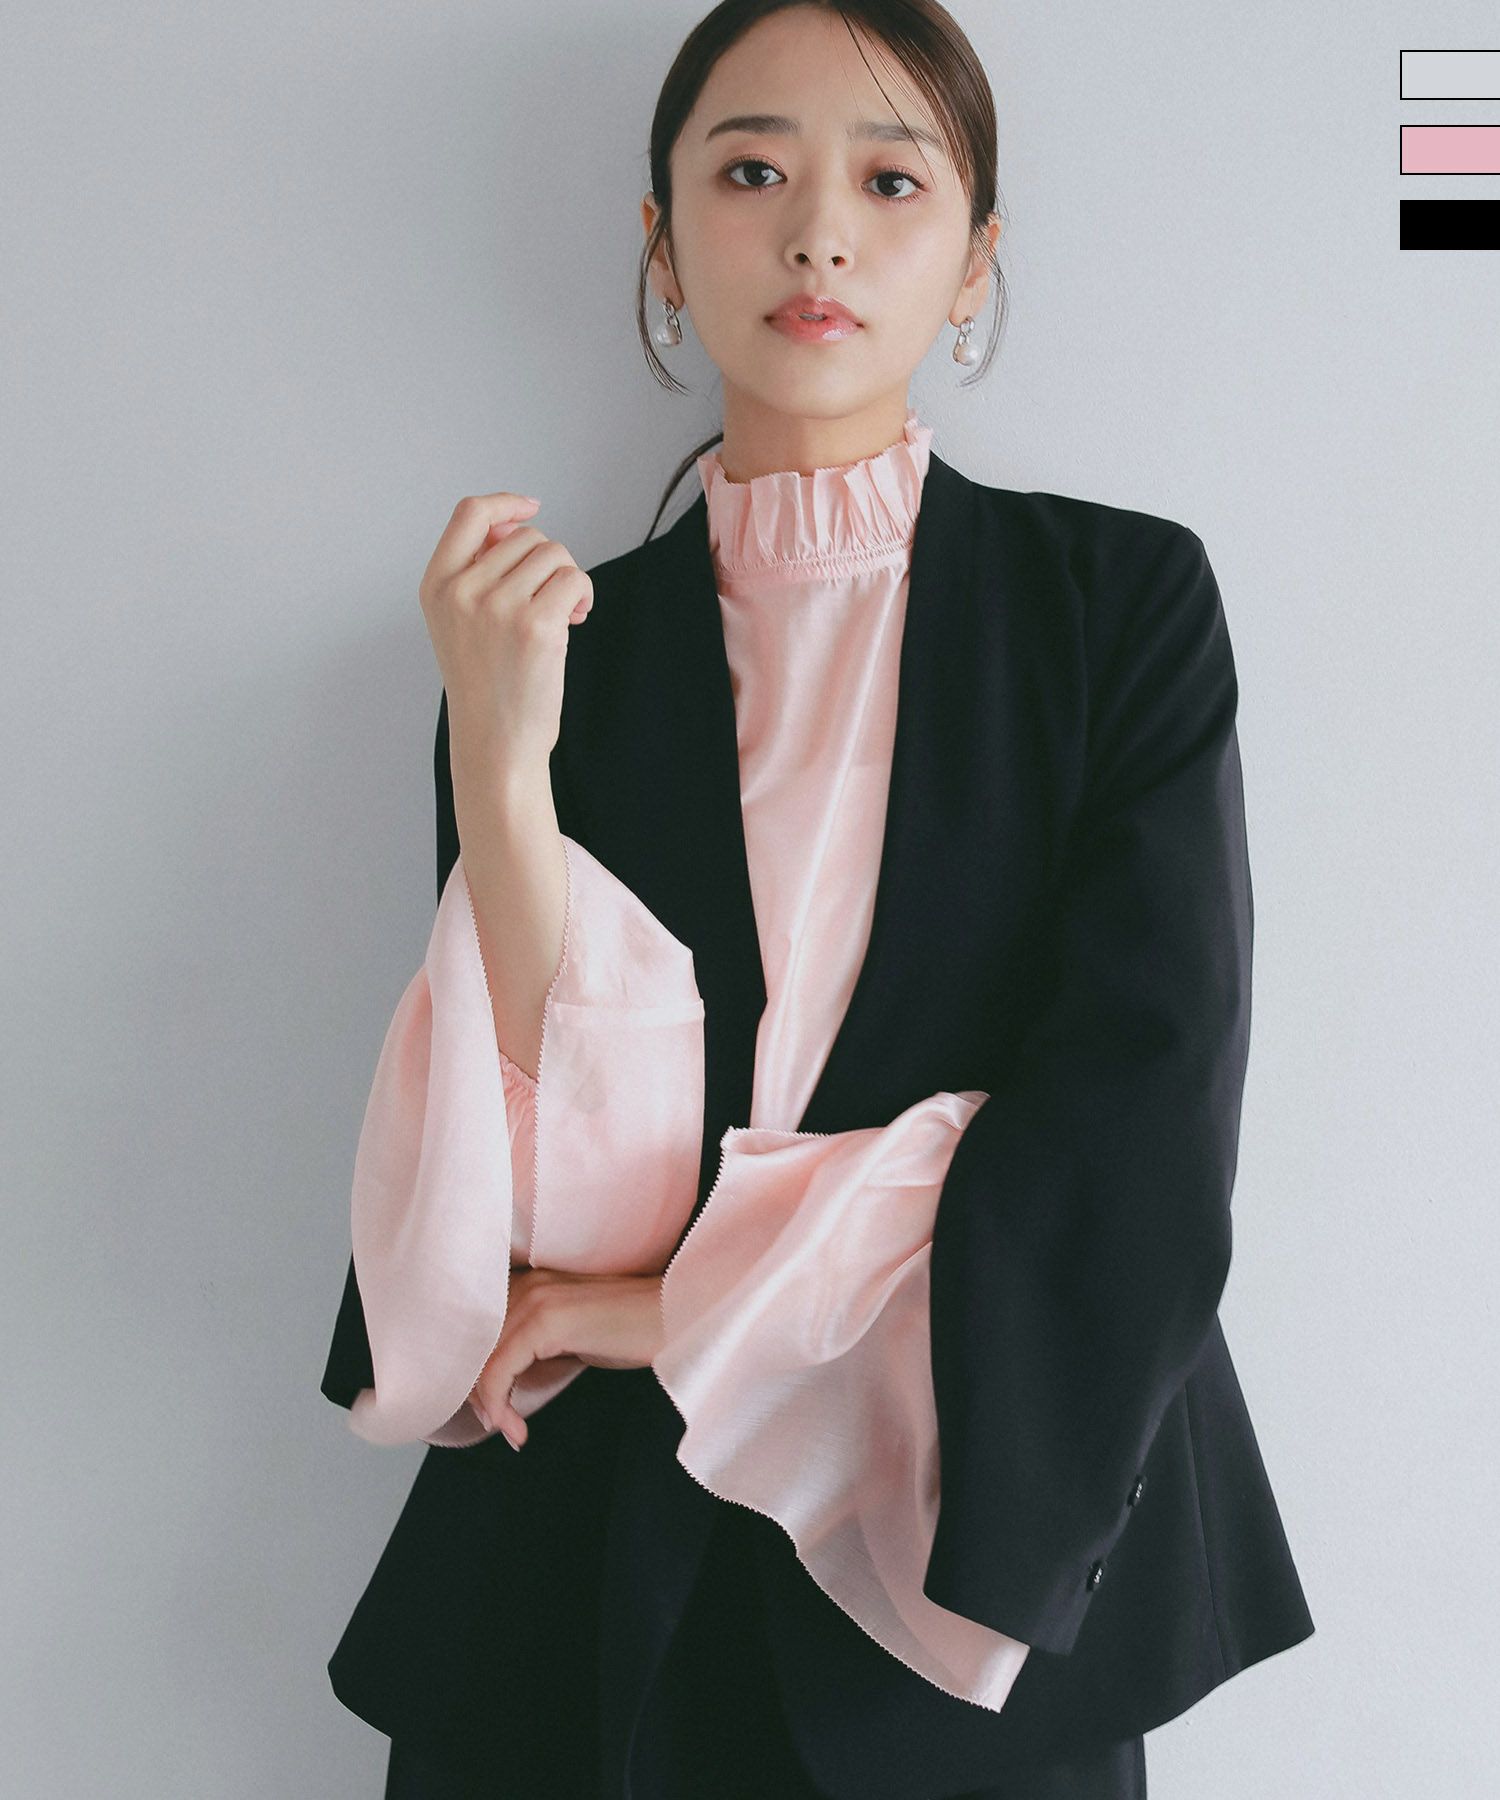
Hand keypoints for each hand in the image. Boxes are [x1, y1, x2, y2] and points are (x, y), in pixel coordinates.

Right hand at [417, 491, 593, 777]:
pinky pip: (573, 579)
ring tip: (562, 615)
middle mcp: (462, 591)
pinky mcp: (535, 626)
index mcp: (437, 585)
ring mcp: (497, 606)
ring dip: (568, 579)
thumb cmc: (486, 685)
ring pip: (554, 554)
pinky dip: (583, 595)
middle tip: (551, 601)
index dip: (505, 502)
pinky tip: (575, 620)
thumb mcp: (461, 622)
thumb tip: (519, 522)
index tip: (531, 506)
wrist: (495, 743)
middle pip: (525, 536)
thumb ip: (480, 572)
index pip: (468, 514)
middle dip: (547, 562)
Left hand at [469, 1268, 665, 1449]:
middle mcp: (527, 1283)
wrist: (678, 1317)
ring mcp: (536, 1299)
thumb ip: (535, 1344)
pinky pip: (499, 1372)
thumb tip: (501, 1382)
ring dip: (487, 1405)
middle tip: (498, 1423)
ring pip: (481, 1360)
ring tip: (509, 1430)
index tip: (490, 1409)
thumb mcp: (573, 1335)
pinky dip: (499, 1407)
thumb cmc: (632, 1330)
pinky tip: (518, 1430)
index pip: (477, 1329)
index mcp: (531, 1282)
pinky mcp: (547, 1322)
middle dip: (475, 1391)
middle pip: (471, 1344)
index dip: (474, 1371)